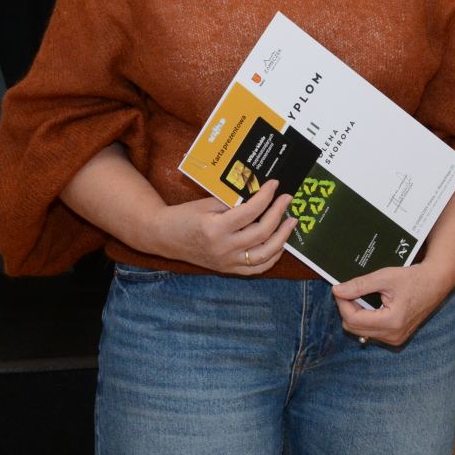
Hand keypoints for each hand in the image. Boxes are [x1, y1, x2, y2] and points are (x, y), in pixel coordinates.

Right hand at [151, 179, 292, 275]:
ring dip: (282, 237)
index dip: (266, 196)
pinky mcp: (228, 269)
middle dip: (278, 213)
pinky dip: (272, 256)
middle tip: (287, 199)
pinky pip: (257, 268)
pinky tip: (280, 243)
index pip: (250, 212)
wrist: (164, 237)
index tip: (275, 185)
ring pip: (264, 254)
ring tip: (291, 221)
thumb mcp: (208, 203)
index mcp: (216, 228)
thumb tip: (261, 193)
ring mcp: (227, 262)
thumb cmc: (185, 216)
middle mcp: (223, 248)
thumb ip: (234, 201)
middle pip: (262, 232)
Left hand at [333, 258, 454, 346]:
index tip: (339, 289)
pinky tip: (373, 305)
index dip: (342, 303)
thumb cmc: (414, 278)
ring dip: (357, 315)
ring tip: (364, 297)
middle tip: (351, 291)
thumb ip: (359, 285)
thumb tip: (337, 291)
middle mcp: (393, 336)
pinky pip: (372, 332)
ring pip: (361, 331)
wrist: (436, 282)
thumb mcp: (385, 277)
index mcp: (391, 322)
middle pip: (354, 328)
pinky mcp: (396, 337)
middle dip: (348, 309)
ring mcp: (395, 339)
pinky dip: (367, 319)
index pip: (353, 319)